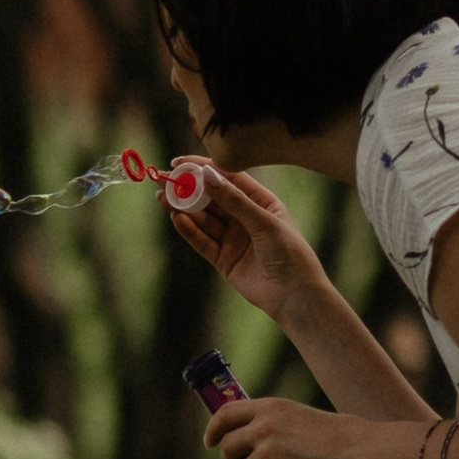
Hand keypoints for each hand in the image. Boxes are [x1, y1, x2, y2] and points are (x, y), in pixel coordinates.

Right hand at [168, 166, 332, 325]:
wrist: (295, 296)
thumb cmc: (290, 253)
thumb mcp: (264, 221)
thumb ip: (234, 200)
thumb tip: (208, 175)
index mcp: (261, 201)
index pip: (228, 178)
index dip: (203, 168)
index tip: (179, 162)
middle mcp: (245, 218)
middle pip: (211, 199)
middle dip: (188, 189)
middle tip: (165, 180)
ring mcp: (233, 239)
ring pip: (204, 219)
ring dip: (184, 209)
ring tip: (164, 199)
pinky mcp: (224, 260)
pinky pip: (203, 241)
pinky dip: (190, 231)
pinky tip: (177, 219)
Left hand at [207, 395, 381, 458]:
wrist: (356, 453)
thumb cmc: (336, 435)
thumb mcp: (298, 415)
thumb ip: (271, 421)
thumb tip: (246, 435)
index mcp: (269, 407)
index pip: (225, 413)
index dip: (213, 429)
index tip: (210, 441)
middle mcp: (262, 427)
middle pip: (227, 446)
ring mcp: (265, 452)